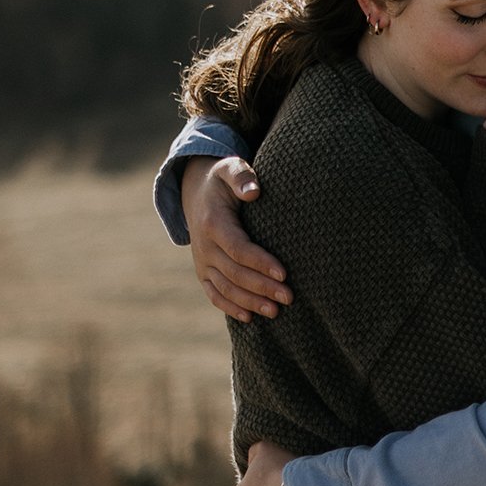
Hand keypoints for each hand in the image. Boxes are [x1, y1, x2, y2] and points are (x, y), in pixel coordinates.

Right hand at [181, 156, 290, 322]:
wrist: (196, 193)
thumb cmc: (222, 180)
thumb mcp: (229, 168)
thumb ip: (241, 176)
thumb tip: (253, 191)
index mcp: (213, 223)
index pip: (238, 248)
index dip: (260, 263)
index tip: (284, 273)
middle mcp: (204, 246)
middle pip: (234, 273)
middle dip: (262, 287)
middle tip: (289, 297)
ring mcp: (202, 262)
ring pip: (225, 288)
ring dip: (250, 302)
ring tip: (276, 311)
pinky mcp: (203, 272)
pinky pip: (214, 294)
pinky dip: (230, 307)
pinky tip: (250, 318)